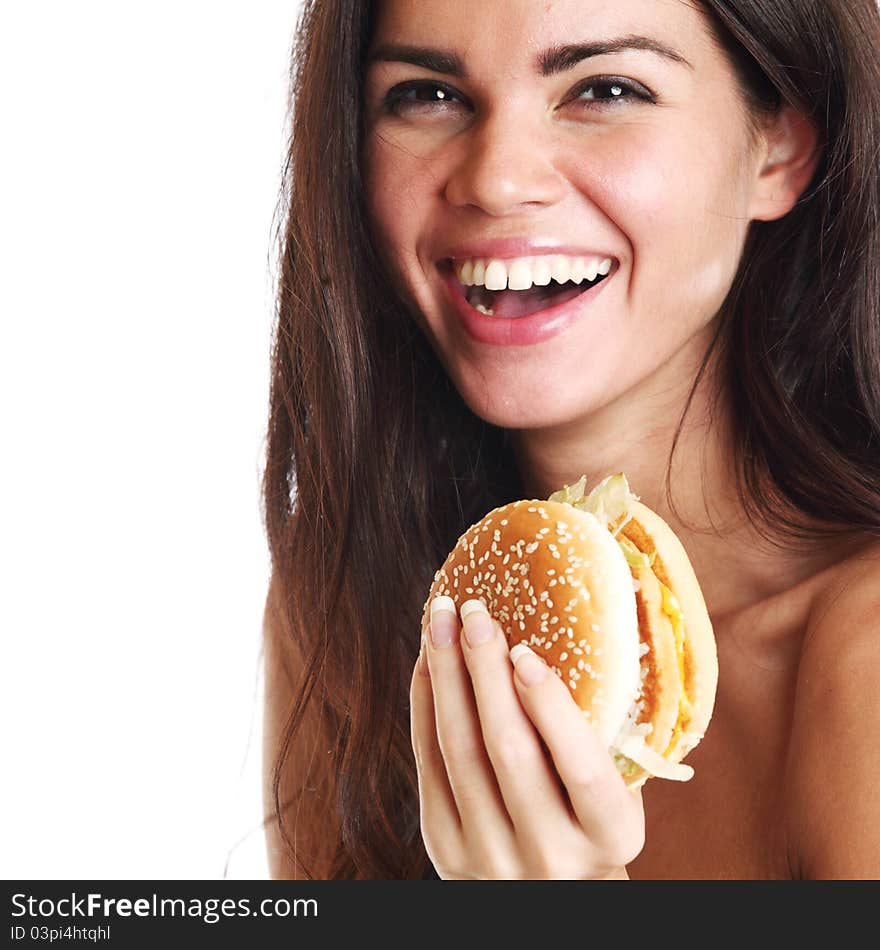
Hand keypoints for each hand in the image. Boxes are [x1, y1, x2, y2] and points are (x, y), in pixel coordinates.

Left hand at [410, 596, 644, 879]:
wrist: (553, 889)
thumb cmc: (590, 816)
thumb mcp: (617, 789)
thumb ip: (597, 734)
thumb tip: (566, 630)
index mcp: (611, 836)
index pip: (584, 769)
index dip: (552, 708)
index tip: (525, 653)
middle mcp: (553, 855)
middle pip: (508, 750)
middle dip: (485, 670)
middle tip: (474, 611)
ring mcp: (493, 857)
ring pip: (459, 751)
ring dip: (446, 675)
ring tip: (441, 620)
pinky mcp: (447, 849)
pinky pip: (428, 763)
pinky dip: (425, 705)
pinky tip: (427, 662)